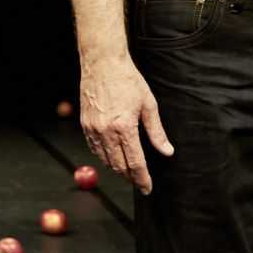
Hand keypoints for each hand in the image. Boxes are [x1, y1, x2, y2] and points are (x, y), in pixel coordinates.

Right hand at [80, 56, 174, 192]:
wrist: (102, 63)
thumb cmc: (128, 80)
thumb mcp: (148, 105)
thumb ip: (157, 132)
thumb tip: (167, 151)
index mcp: (124, 127)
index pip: (135, 163)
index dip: (142, 179)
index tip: (147, 189)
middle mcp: (106, 131)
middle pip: (118, 165)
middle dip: (130, 177)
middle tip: (139, 182)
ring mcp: (93, 128)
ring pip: (104, 159)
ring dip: (116, 168)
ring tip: (128, 171)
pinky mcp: (85, 124)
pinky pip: (94, 148)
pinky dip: (103, 156)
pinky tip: (112, 156)